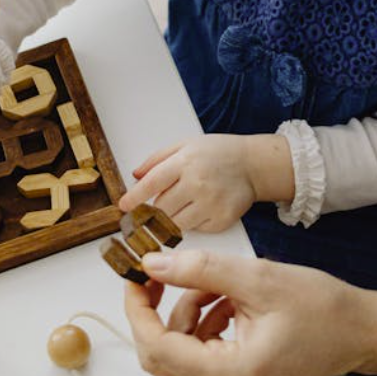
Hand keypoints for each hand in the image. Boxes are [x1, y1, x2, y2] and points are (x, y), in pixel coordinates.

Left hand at [119, 134, 293, 231]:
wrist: (252, 165)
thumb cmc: (217, 153)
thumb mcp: (185, 145)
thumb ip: (157, 159)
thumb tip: (135, 176)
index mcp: (186, 162)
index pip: (152, 183)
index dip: (134, 197)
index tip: (123, 207)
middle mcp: (198, 183)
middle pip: (161, 208)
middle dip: (151, 212)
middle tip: (149, 211)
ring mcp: (211, 204)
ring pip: (175, 224)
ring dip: (169, 220)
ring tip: (177, 208)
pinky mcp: (222, 220)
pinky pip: (195, 230)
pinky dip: (191, 223)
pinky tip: (198, 210)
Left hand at [123, 250, 376, 375]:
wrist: (363, 332)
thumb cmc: (324, 310)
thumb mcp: (258, 279)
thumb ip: (200, 270)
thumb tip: (153, 264)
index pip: (157, 348)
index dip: (138, 309)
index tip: (134, 276)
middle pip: (162, 354)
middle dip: (156, 309)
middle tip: (159, 271)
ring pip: (179, 350)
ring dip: (185, 310)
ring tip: (217, 282)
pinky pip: (199, 351)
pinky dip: (202, 320)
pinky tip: (227, 298)